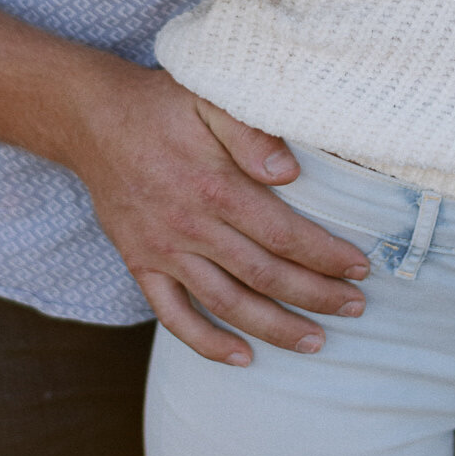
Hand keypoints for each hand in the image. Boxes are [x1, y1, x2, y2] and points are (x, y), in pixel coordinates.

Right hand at [58, 62, 370, 365]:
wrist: (94, 119)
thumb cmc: (163, 103)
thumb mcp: (210, 98)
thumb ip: (252, 133)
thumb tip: (289, 175)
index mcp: (215, 186)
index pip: (283, 234)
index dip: (325, 255)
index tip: (360, 268)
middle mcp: (190, 226)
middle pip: (264, 275)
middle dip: (315, 296)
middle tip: (355, 308)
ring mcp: (164, 251)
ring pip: (227, 303)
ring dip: (274, 327)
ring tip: (315, 341)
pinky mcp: (141, 264)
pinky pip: (173, 316)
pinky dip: (207, 342)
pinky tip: (241, 357)